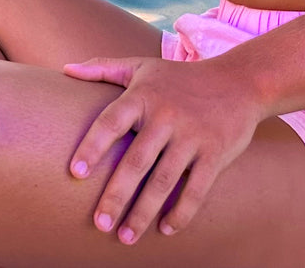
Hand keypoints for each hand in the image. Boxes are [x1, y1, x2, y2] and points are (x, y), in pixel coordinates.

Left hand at [63, 55, 264, 243]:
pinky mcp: (215, 154)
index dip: (92, 147)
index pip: (110, 122)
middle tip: (99, 224)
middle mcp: (166, 116)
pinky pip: (196, 189)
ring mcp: (192, 136)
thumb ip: (103, 69)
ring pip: (164, 181)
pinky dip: (181, 212)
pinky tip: (165, 229)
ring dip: (144, 212)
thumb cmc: (179, 78)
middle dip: (116, 196)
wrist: (239, 82)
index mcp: (143, 96)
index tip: (75, 174)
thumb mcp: (141, 66)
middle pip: (136, 161)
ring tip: (126, 237)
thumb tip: (65, 69)